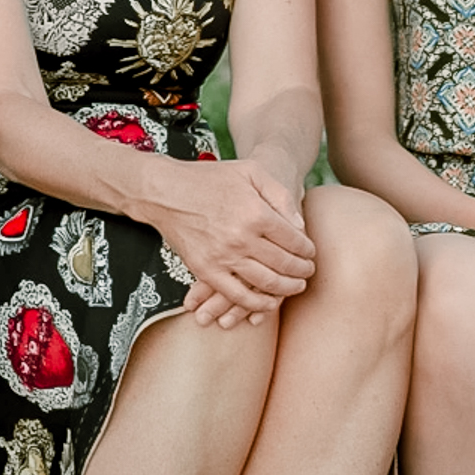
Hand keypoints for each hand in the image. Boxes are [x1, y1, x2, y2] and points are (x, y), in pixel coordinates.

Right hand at [146, 159, 314, 325]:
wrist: (164, 191)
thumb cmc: (209, 178)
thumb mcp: (250, 170)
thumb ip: (279, 195)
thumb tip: (299, 227)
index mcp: (255, 213)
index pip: (294, 240)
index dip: (307, 249)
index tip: (310, 252)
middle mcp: (241, 238)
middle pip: (285, 264)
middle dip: (302, 270)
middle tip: (308, 271)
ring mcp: (223, 257)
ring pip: (266, 283)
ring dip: (287, 288)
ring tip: (296, 286)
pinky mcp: (206, 270)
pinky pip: (238, 295)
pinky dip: (258, 304)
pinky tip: (269, 302)